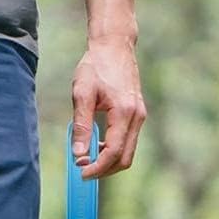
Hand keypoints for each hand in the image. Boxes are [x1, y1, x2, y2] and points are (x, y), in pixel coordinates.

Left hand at [70, 37, 146, 179]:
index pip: (113, 152)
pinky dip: (114, 150)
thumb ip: (81, 126)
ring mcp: (140, 116)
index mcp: (124, 113)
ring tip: (88, 158)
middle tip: (84, 170)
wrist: (114, 46)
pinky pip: (129, 141)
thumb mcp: (82, 94)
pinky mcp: (138, 114)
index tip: (82, 172)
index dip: (97, 167)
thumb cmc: (96, 66)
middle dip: (105, 170)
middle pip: (125, 159)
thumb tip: (78, 154)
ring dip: (109, 161)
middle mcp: (137, 117)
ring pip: (128, 152)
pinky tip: (98, 144)